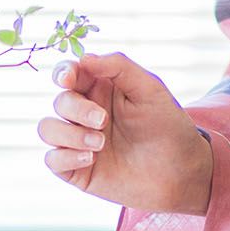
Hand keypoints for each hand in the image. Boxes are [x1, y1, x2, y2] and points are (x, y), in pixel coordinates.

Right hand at [39, 50, 212, 212]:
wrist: (181, 172)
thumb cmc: (168, 126)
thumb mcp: (150, 89)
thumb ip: (119, 67)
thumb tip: (84, 58)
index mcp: (101, 89)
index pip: (69, 74)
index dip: (63, 73)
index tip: (69, 79)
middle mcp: (86, 114)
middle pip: (60, 102)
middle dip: (76, 109)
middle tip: (103, 120)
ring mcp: (79, 141)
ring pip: (48, 129)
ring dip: (69, 134)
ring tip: (100, 144)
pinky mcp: (78, 169)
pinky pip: (52, 160)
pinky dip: (66, 157)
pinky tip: (91, 159)